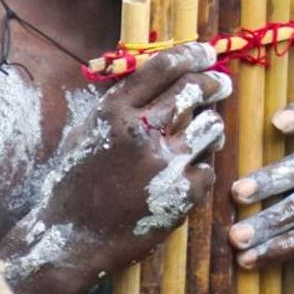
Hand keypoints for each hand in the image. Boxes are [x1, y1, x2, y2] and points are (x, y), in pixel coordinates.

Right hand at [4, 42, 230, 275]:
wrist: (71, 241)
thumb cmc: (77, 183)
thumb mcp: (89, 131)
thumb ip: (123, 102)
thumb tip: (165, 72)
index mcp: (114, 111)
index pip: (163, 67)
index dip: (191, 54)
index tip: (207, 53)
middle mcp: (141, 132)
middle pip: (194, 89)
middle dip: (214, 82)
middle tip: (221, 83)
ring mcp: (165, 163)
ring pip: (211, 125)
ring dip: (211, 126)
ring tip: (201, 133)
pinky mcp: (183, 194)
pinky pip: (209, 166)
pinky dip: (200, 167)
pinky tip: (184, 175)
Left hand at [230, 96, 293, 293]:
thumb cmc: (281, 218)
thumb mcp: (271, 187)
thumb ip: (255, 160)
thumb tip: (211, 143)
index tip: (276, 121)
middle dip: (267, 180)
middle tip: (236, 193)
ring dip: (265, 222)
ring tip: (235, 238)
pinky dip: (274, 250)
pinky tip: (248, 260)